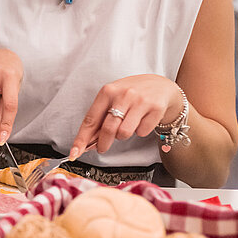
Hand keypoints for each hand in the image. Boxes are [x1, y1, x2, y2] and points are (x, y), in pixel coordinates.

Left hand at [68, 74, 183, 158]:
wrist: (161, 86)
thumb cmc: (132, 94)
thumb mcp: (113, 98)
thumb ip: (101, 117)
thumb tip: (88, 141)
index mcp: (108, 91)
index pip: (91, 119)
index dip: (82, 138)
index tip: (75, 152)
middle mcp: (124, 95)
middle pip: (108, 129)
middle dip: (102, 144)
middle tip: (101, 148)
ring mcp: (141, 101)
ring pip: (124, 133)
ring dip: (123, 135)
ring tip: (127, 125)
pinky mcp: (156, 109)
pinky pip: (141, 132)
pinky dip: (140, 131)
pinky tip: (142, 120)